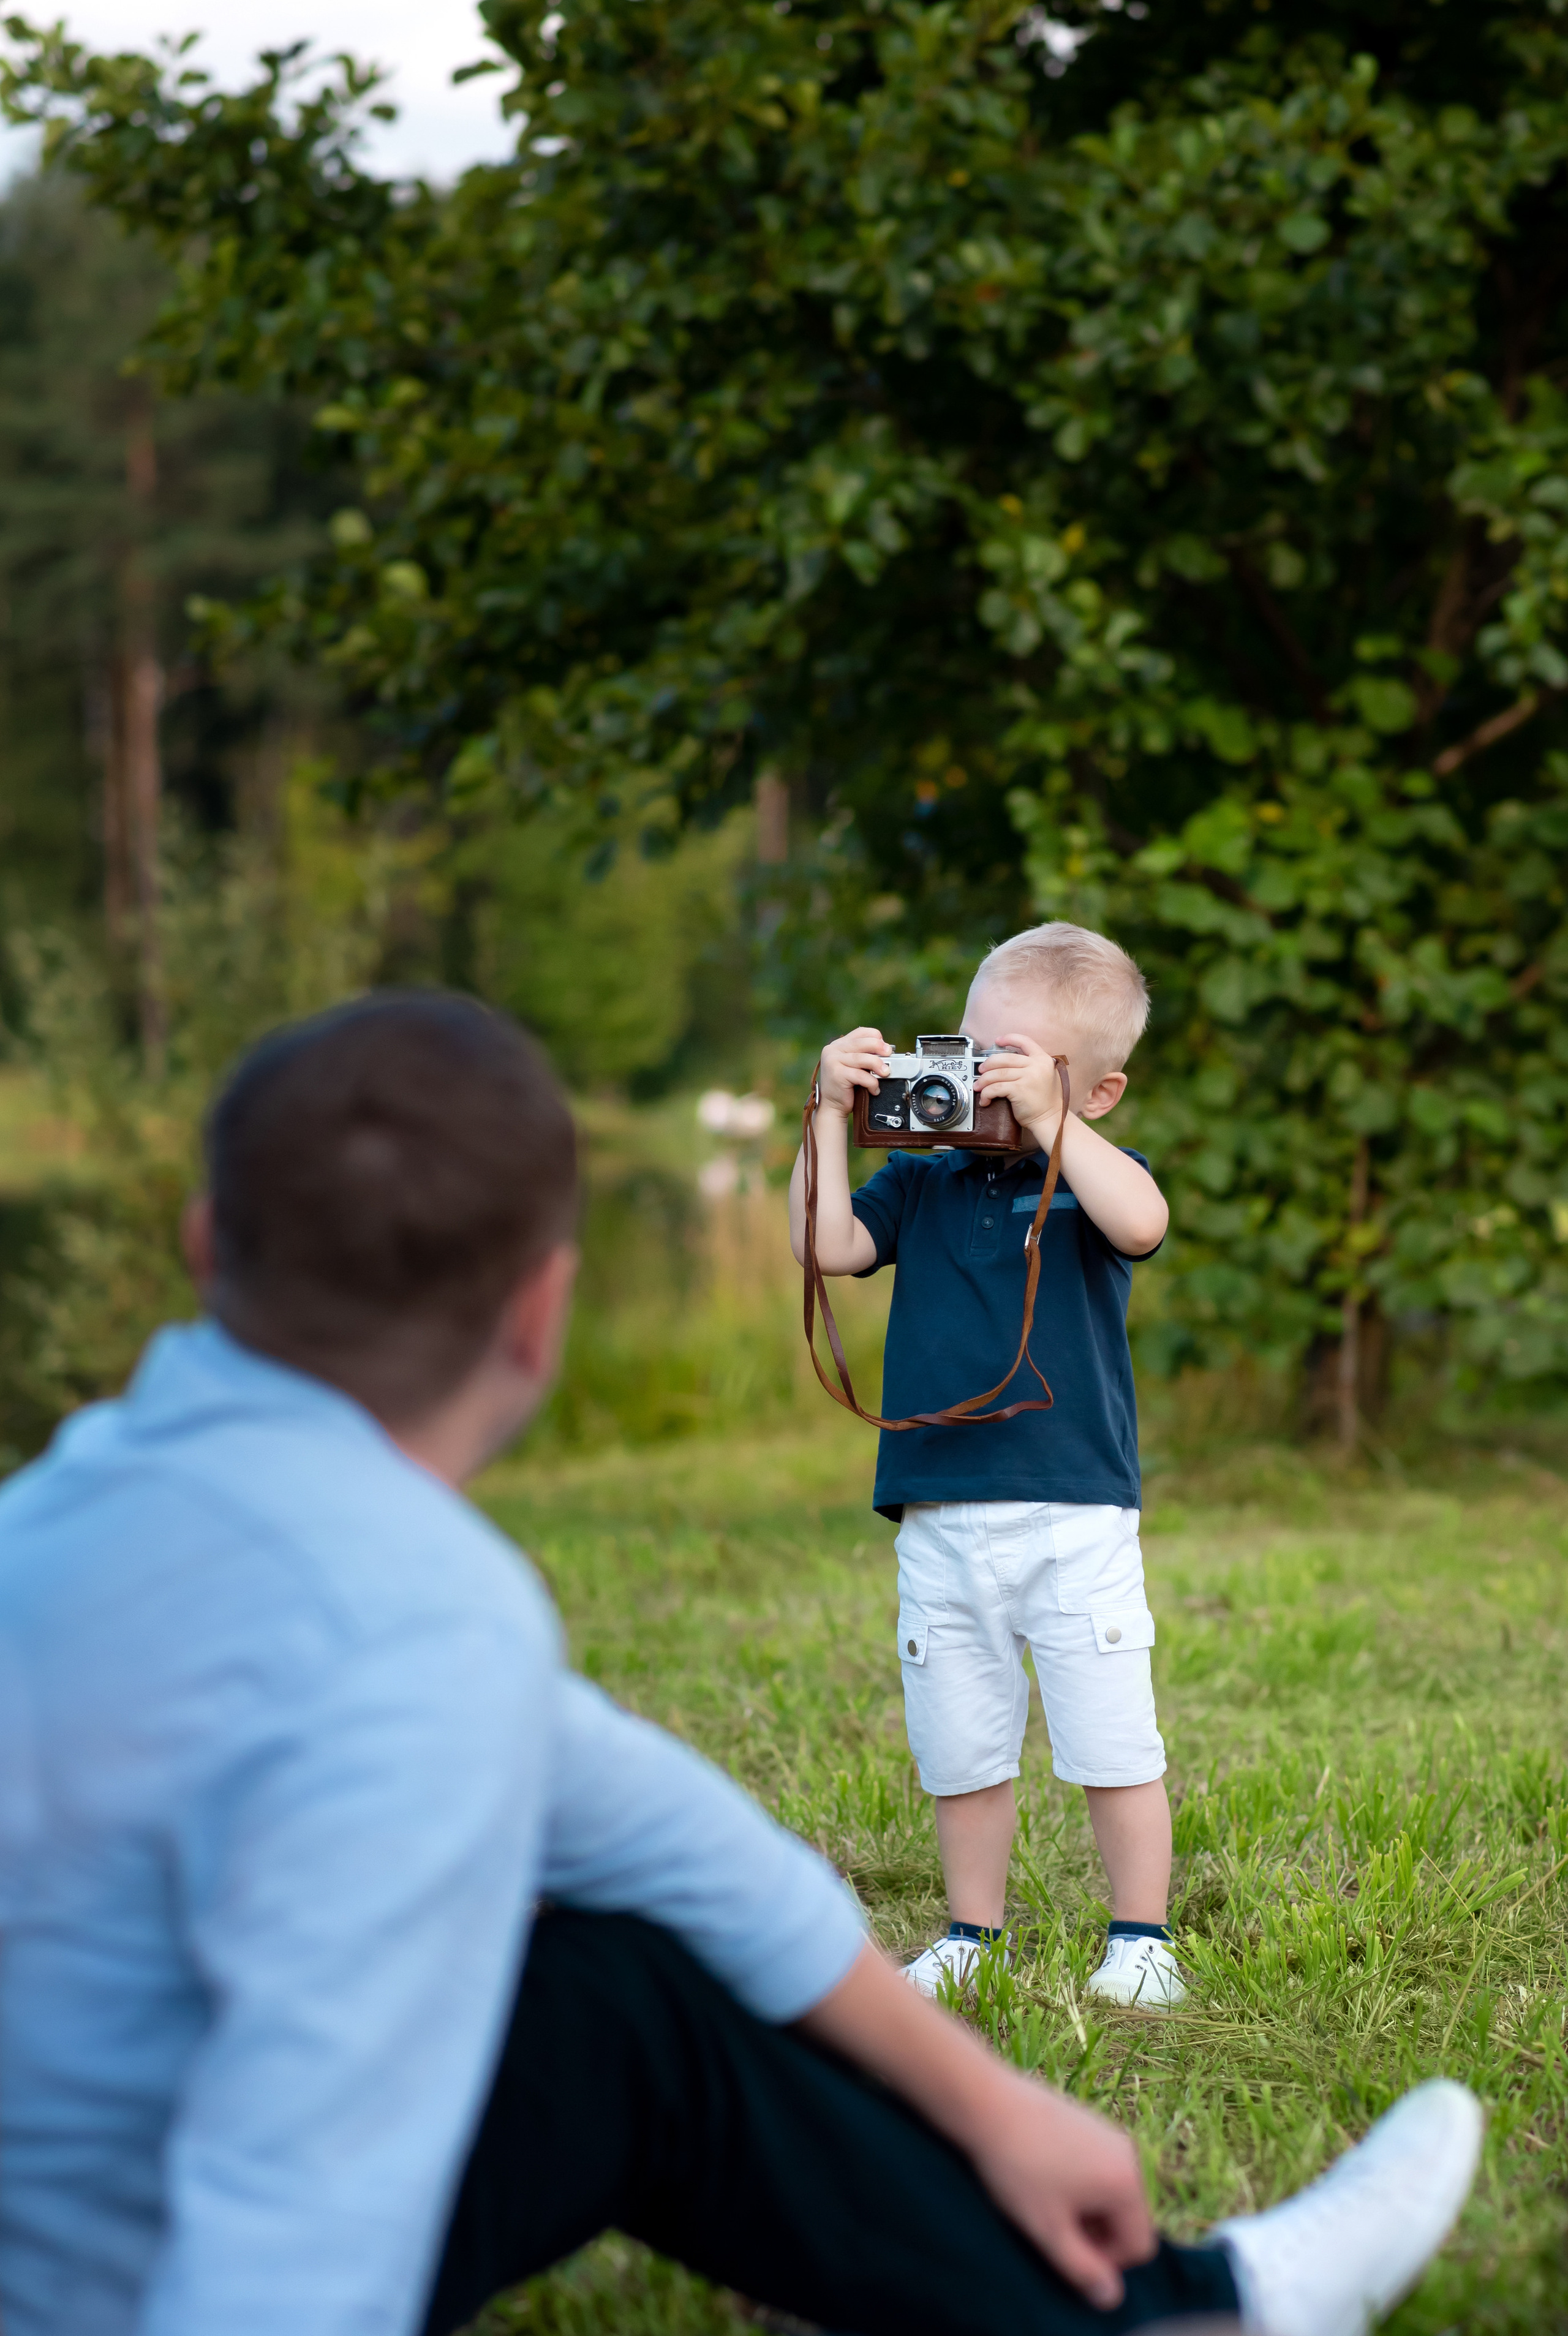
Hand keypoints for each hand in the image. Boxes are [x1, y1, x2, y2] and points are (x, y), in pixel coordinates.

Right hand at [816, 1025, 889, 1118]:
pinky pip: (860, 1075)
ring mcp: (833, 1061)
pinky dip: (871, 1082)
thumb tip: (886, 1050)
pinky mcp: (837, 1074)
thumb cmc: (845, 1087)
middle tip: (889, 1056)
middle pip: (863, 1042)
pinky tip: (874, 1089)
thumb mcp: (853, 1066)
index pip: (860, 1032)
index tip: (885, 1048)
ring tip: (885, 1073)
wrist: (832, 1106)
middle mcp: (833, 1050)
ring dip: (878, 1065)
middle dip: (880, 1048)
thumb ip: (863, 1055)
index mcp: (838, 1045)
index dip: (876, 1037)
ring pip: (863, 1058)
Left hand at [967, 2074, 1155, 2309]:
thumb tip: (1111, 2297)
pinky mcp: (1090, 2120)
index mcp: (1128, 2182)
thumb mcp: (1048, 2230)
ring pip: (1111, 2193)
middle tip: (1053, 2226)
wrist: (987, 2102)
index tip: (1065, 2249)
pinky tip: (1043, 2176)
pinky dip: (1080, 2183)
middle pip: (1128, 2219)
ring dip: (1086, 2210)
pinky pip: (1099, 2167)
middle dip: (1097, 2233)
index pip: (1139, 2247)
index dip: (1106, 2261)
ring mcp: (1110, 2132)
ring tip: (1045, 2202)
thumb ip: (1083, 2270)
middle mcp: (1129, 2153)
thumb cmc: (1018, 2169)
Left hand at [974, 1032, 1069, 1142]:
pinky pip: (996, 1087)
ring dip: (984, 1080)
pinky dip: (987, 1093)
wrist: (1051, 1119)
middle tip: (981, 1071)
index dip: (1009, 1039)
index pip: (1025, 1041)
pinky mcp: (1019, 1090)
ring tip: (978, 1086)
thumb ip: (1031, 1066)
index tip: (998, 1041)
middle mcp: (1037, 1065)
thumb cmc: (1045, 1101)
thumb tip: (1006, 1062)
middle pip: (1005, 1058)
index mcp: (1043, 1059)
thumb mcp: (1045, 1076)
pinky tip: (985, 1099)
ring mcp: (1028, 1077)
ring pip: (997, 1073)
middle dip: (989, 1064)